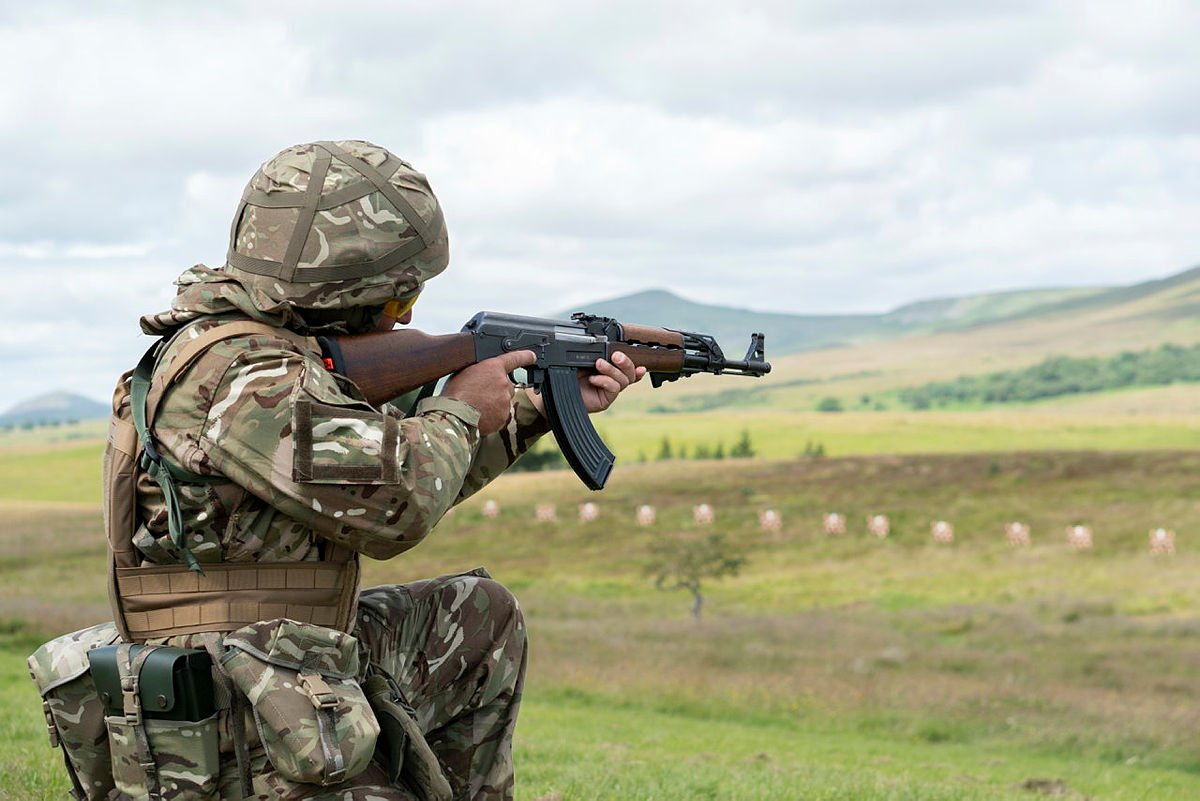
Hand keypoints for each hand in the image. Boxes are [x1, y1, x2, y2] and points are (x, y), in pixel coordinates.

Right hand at [443, 350, 537, 435]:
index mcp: (493, 368)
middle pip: (506, 385)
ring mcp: (505, 401)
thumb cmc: (454, 394)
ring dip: (493, 402)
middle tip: (479, 394)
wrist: (455, 416)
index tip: (532, 356)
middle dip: (496, 389)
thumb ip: (479, 370)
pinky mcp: (504, 416)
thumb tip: (481, 373)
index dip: (525, 356)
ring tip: (476, 406)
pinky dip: (492, 415)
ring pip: (503, 401)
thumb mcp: (463, 372)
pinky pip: (501, 414)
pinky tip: (480, 414)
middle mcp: (503, 383)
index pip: (515, 358)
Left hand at [525, 350, 646, 416]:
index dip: (633, 359)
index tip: (633, 352)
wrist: (553, 393)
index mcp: (606, 367)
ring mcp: (609, 389)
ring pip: (624, 380)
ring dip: (612, 370)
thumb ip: (590, 353)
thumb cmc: (564, 374)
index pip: (624, 363)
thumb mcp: (577, 360)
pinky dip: (605, 381)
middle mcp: (610, 378)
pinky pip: (614, 389)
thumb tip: (601, 341)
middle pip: (630, 372)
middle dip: (626, 362)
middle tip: (616, 355)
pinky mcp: (605, 399)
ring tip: (599, 364)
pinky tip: (593, 379)